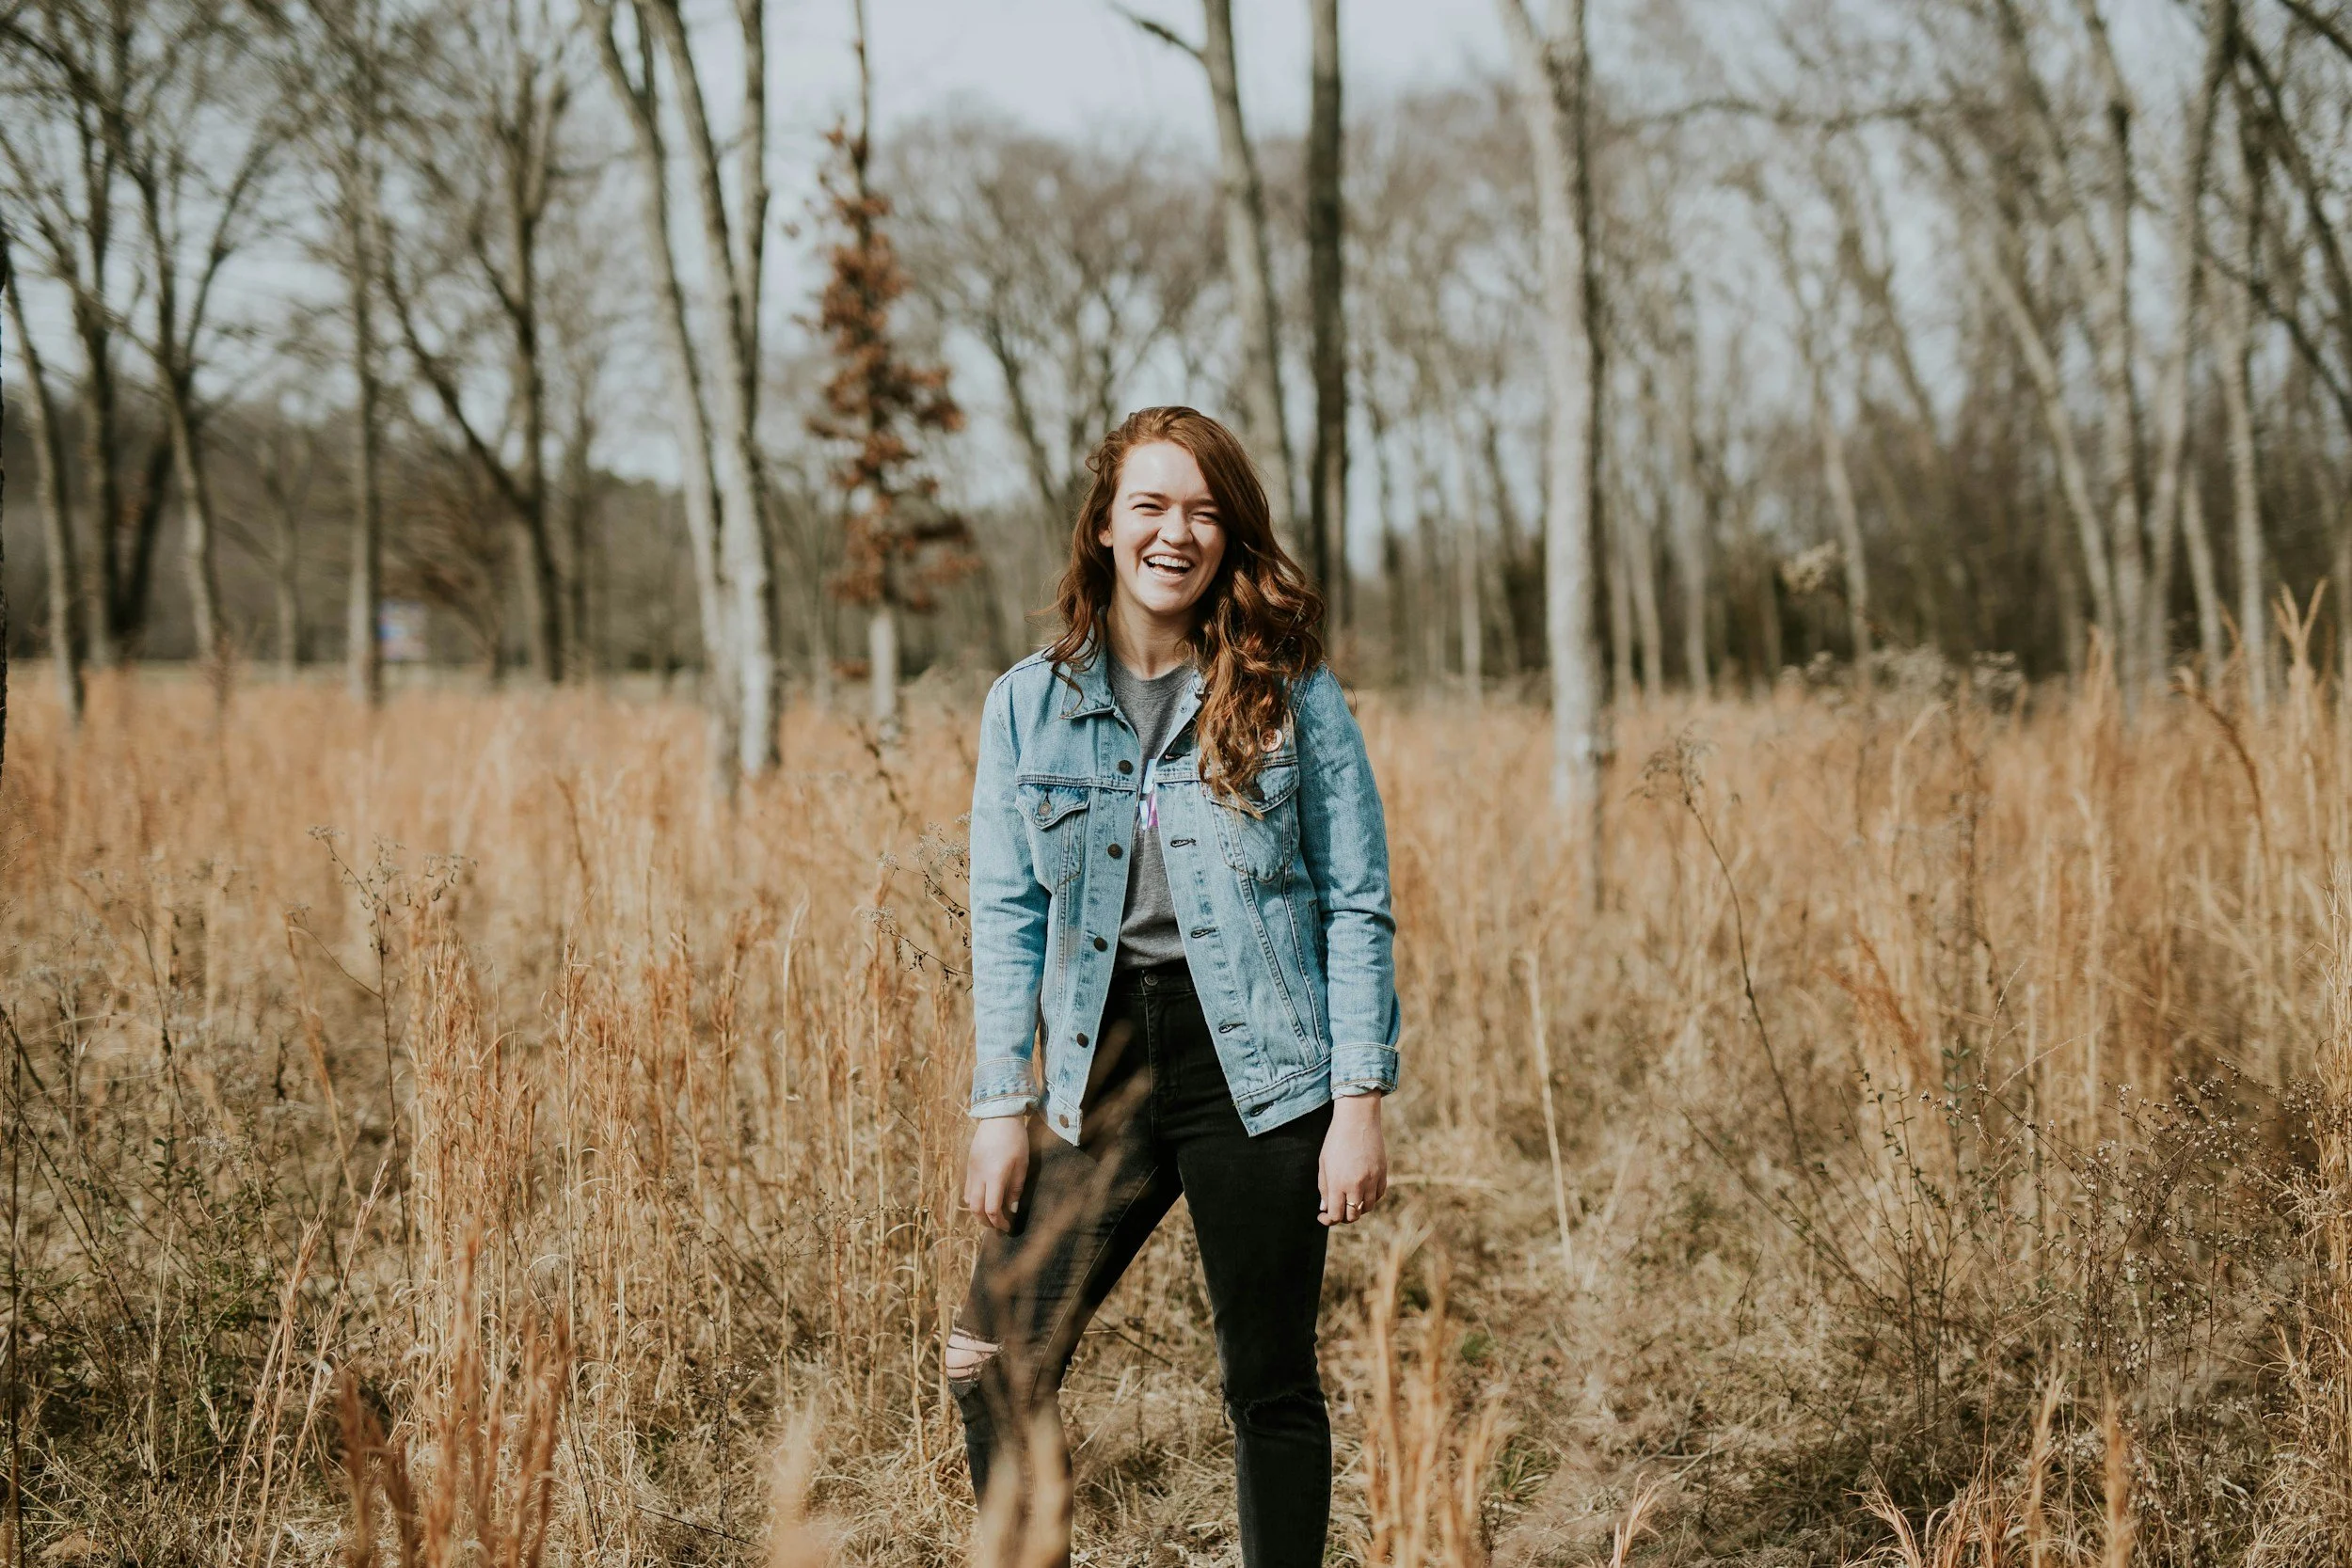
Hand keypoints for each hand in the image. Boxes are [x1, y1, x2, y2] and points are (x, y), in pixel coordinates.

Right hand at [964, 1116, 1029, 1232]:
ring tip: (990, 1215)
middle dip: (985, 1222)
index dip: (999, 1222)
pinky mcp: (969, 1165)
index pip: (991, 1209)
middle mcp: (979, 1176)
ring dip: (978, 1212)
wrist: (999, 1116)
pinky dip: (974, 1200)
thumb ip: (1016, 1188)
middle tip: (997, 1226)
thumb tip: (1012, 1208)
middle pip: (975, 1209)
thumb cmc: (1016, 1139)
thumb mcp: (1022, 1164)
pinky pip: (967, 1189)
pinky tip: (984, 1198)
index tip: (1008, 1226)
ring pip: (968, 1200)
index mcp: (994, 1176)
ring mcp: (971, 1170)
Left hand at [1318, 1093, 1386, 1225]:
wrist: (1358, 1119)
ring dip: (1357, 1208)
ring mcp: (1372, 1180)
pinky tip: (1362, 1191)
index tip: (1323, 1216)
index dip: (1328, 1220)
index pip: (1336, 1215)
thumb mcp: (1324, 1163)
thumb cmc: (1336, 1139)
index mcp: (1339, 1182)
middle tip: (1336, 1210)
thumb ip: (1324, 1188)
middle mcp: (1357, 1184)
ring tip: (1348, 1199)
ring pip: (1366, 1208)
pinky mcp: (1383, 1173)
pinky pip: (1378, 1195)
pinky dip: (1370, 1199)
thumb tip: (1325, 1208)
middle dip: (1343, 1216)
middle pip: (1353, 1215)